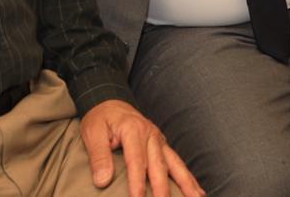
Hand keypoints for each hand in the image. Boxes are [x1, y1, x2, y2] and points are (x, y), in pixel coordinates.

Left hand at [80, 98, 201, 196]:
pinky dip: (187, 177)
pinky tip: (197, 191)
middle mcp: (150, 134)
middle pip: (159, 165)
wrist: (111, 102)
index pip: (137, 160)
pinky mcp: (162, 145)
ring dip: (186, 183)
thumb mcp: (93, 133)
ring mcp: (159, 139)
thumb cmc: (101, 118)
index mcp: (133, 130)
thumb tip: (102, 181)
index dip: (137, 182)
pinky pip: (177, 162)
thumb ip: (98, 156)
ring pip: (175, 164)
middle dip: (163, 188)